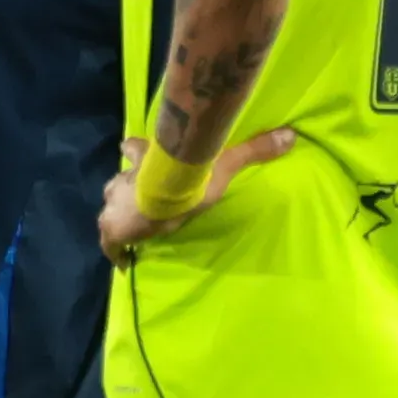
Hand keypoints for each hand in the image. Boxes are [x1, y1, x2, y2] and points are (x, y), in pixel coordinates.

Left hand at [97, 128, 295, 263]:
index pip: (133, 149)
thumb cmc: (186, 180)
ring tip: (129, 230)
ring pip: (108, 207)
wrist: (160, 198)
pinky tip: (122, 263)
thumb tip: (289, 135)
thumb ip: (252, 150)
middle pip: (115, 182)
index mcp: (143, 162)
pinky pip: (110, 243)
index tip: (129, 148)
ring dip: (117, 215)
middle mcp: (122, 180)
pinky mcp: (112, 229)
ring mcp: (113, 206)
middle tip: (131, 201)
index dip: (133, 151)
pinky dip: (115, 251)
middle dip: (122, 189)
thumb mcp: (222, 164)